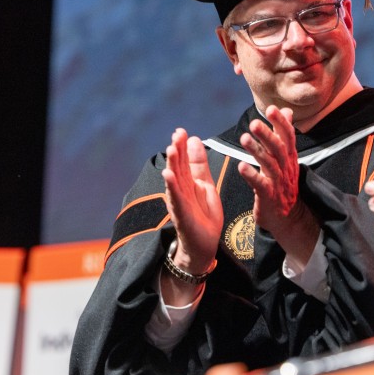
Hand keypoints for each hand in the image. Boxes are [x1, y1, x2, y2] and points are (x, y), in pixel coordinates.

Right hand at [161, 127, 222, 276]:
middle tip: (177, 134)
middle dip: (177, 150)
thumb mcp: (205, 184)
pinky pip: (176, 198)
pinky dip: (172, 186)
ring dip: (172, 165)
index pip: (184, 160)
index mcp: (188, 181)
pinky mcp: (181, 214)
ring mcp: (179, 201)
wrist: (203, 243)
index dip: (182, 146)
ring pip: (175, 180)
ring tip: (171, 149)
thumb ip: (199, 164)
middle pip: (178, 167)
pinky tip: (168, 175)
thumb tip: (194, 140)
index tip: (181, 131)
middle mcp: (181, 190)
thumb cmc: (203, 214)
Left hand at [237, 106, 318, 259]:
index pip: (289, 137)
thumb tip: (287, 111)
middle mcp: (286, 168)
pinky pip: (261, 185)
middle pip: (279, 149)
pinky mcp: (269, 197)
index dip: (281, 123)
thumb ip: (283, 134)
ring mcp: (278, 183)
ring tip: (244, 139)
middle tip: (254, 123)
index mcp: (290, 158)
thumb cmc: (284, 184)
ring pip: (270, 165)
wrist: (289, 218)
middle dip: (268, 135)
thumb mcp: (287, 158)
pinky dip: (252, 176)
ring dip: (257, 151)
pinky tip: (242, 166)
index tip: (271, 109)